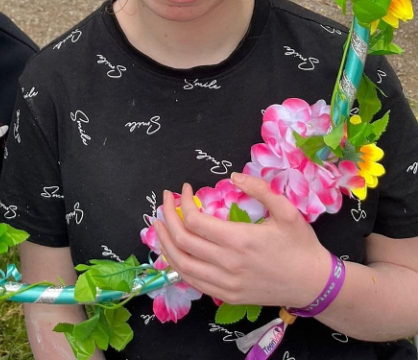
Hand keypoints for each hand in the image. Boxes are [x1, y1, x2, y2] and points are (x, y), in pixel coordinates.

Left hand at [153, 174, 329, 308]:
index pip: (194, 222)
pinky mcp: (228, 296)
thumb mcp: (287, 210)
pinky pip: (194, 282)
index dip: (182, 203)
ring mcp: (226, 284)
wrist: (314, 284)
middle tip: (165, 202)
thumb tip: (233, 175)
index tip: (184, 189)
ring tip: (158, 225)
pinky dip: (178, 265)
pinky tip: (174, 251)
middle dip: (166, 218)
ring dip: (165, 243)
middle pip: (182, 241)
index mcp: (239, 240)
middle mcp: (228, 264)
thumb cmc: (301, 245)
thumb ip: (260, 189)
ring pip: (182, 265)